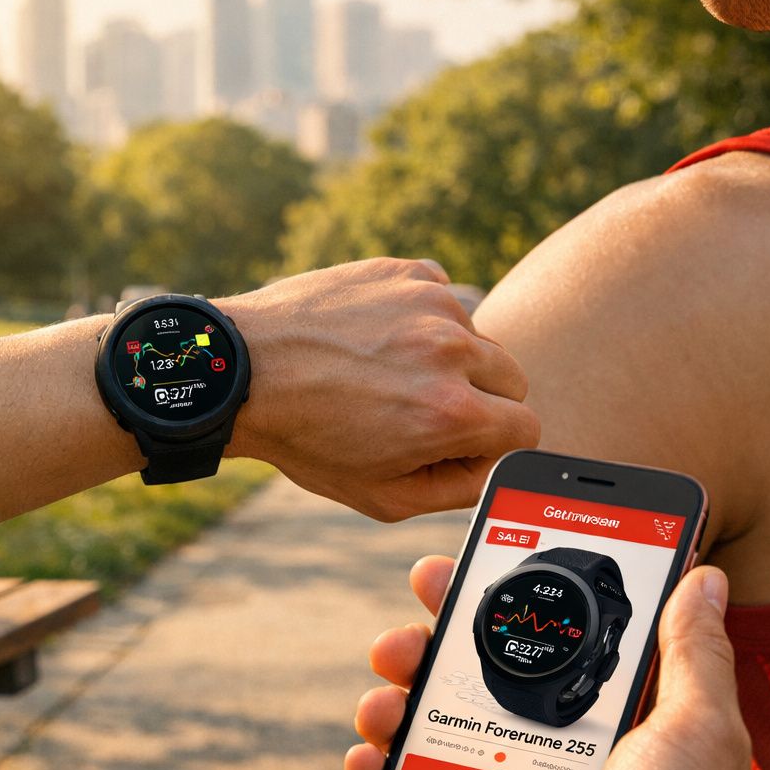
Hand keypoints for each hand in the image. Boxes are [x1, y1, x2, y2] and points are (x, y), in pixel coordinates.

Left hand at [220, 259, 538, 520]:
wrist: (242, 371)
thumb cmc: (306, 438)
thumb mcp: (383, 497)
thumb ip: (457, 490)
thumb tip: (494, 467)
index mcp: (452, 412)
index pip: (527, 429)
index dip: (494, 445)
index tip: (457, 445)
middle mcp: (451, 350)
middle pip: (513, 379)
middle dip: (481, 400)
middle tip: (423, 411)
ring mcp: (429, 303)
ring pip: (478, 336)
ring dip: (450, 357)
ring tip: (388, 373)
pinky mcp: (406, 272)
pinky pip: (443, 296)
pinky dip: (422, 317)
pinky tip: (379, 338)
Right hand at [343, 558, 761, 769]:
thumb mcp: (695, 736)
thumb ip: (689, 653)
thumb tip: (703, 574)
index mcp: (609, 734)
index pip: (546, 650)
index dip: (499, 604)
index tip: (461, 567)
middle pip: (474, 692)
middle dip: (428, 650)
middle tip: (402, 632)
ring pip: (429, 749)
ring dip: (391, 710)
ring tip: (382, 698)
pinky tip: (364, 759)